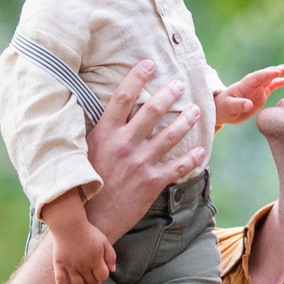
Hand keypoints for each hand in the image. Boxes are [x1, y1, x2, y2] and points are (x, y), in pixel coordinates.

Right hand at [51, 228, 114, 283]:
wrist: (69, 225)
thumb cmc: (88, 232)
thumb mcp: (104, 241)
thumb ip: (110, 256)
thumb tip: (112, 270)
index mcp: (95, 260)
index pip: (103, 276)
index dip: (104, 276)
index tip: (102, 272)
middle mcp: (83, 266)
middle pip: (91, 281)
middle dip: (95, 282)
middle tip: (94, 278)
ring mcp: (70, 267)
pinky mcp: (59, 265)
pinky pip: (60, 281)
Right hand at [83, 60, 205, 235]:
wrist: (89, 220)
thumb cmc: (83, 184)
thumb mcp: (82, 152)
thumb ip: (96, 131)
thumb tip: (101, 111)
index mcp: (104, 133)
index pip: (122, 96)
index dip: (136, 77)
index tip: (148, 64)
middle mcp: (123, 144)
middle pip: (151, 110)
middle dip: (169, 94)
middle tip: (179, 84)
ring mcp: (139, 162)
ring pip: (170, 134)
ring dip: (186, 120)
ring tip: (195, 110)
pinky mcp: (151, 182)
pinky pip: (178, 166)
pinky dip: (192, 158)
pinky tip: (200, 150)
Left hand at [214, 63, 283, 126]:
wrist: (223, 111)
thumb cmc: (224, 108)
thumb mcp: (229, 107)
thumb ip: (238, 105)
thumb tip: (249, 104)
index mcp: (244, 85)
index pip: (256, 77)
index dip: (266, 74)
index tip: (277, 71)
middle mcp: (252, 85)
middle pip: (265, 75)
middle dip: (275, 70)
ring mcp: (257, 89)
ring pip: (269, 79)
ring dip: (278, 73)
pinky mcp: (260, 95)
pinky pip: (270, 87)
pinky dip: (278, 83)